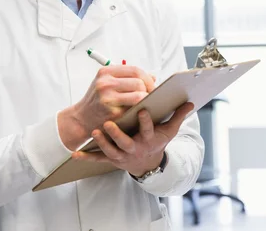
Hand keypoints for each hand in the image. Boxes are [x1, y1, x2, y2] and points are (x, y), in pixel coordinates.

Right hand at [58, 65, 154, 150]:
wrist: (81, 118)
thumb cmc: (97, 99)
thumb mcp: (107, 83)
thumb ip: (128, 78)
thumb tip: (153, 77)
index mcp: (105, 72)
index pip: (135, 70)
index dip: (147, 77)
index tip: (152, 84)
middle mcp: (105, 83)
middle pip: (139, 82)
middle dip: (149, 89)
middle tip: (152, 96)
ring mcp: (108, 99)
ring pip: (139, 95)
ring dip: (147, 100)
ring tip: (148, 102)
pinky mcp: (112, 113)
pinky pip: (134, 110)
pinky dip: (140, 110)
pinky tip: (141, 111)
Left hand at [72, 102, 194, 177]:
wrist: (147, 163)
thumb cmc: (157, 142)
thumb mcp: (169, 131)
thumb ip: (178, 116)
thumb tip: (190, 103)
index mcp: (148, 139)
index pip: (148, 130)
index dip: (145, 122)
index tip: (142, 110)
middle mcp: (135, 148)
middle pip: (126, 143)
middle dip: (117, 135)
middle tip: (109, 124)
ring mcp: (122, 155)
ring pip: (111, 151)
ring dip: (102, 143)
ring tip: (95, 132)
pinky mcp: (112, 159)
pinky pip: (98, 159)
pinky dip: (87, 157)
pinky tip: (75, 154)